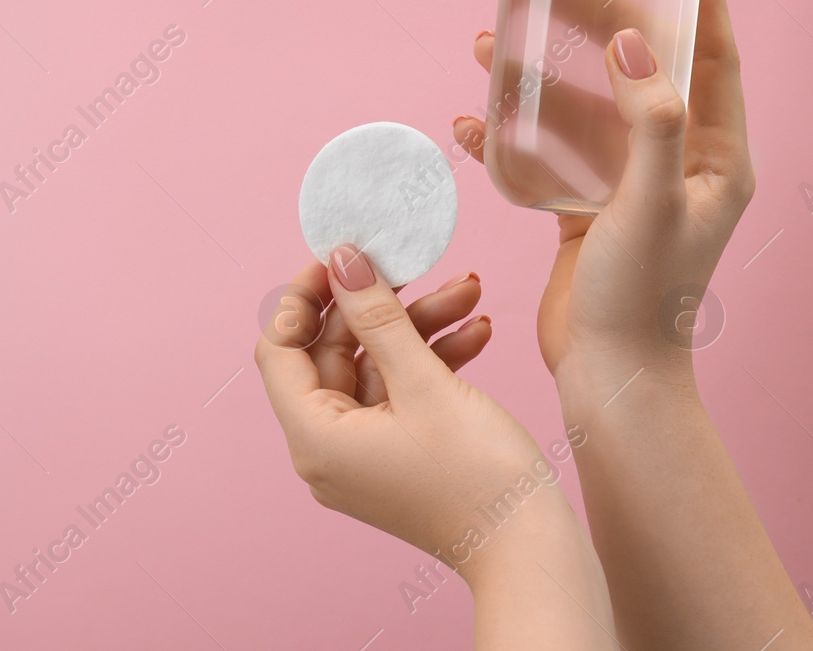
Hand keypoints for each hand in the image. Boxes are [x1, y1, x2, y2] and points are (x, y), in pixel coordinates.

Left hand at [256, 246, 565, 580]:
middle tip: (415, 264)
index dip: (303, 296)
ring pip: (375, 368)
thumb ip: (378, 316)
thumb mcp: (424, 382)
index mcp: (314, 437)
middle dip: (380, 305)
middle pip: (332, 352)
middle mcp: (327, 449)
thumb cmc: (478, 479)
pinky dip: (432, 361)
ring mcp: (362, 456)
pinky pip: (400, 394)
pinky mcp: (397, 458)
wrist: (533, 555)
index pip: (279, 347)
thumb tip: (342, 261)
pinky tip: (478, 332)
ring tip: (470, 291)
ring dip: (419, 327)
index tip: (340, 256)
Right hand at [452, 0, 754, 374]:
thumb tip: (630, 41)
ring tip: (489, 42)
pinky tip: (471, 122)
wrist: (610, 375)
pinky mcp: (584, 207)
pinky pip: (545, 152)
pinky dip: (508, 134)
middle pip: (631, 64)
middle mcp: (674, 158)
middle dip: (589, 18)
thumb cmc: (644, 299)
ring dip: (534, 73)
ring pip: (579, 104)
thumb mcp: (650, 204)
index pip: (711, 52)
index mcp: (714, 152)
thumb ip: (647, 121)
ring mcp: (626, 181)